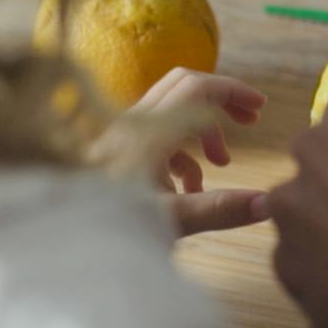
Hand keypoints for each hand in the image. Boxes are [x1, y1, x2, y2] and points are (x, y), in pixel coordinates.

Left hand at [118, 68, 270, 236]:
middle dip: (220, 100)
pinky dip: (180, 153)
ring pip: (170, 114)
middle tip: (250, 120)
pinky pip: (155, 137)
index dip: (233, 92)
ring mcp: (119, 138)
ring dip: (201, 133)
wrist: (59, 239)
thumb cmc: (110, 229)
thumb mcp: (171, 222)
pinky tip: (188, 190)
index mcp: (148, 133)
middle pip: (183, 87)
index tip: (261, 108)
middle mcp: (131, 126)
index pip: (198, 89)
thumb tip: (268, 202)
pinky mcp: (114, 155)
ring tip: (220, 165)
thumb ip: (221, 209)